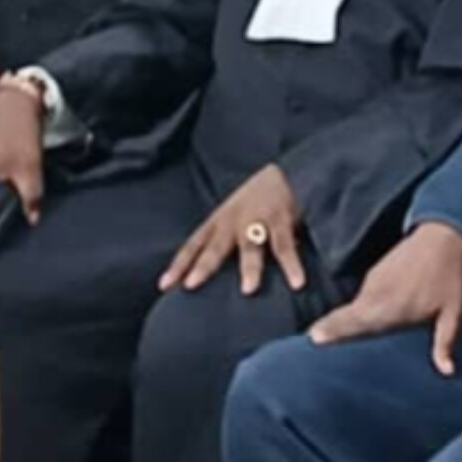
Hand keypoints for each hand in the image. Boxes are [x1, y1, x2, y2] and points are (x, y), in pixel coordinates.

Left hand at [159, 163, 303, 294]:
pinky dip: (292, 265)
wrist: (285, 172)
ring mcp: (257, 219)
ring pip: (251, 245)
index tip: (164, 286)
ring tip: (249, 289)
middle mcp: (233, 221)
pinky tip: (297, 283)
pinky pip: (286, 246)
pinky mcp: (282, 219)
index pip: (193, 245)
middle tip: (192, 284)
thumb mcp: (230, 217)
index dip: (179, 265)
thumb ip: (220, 243)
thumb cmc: (255, 201)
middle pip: (216, 246)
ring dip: (250, 267)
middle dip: (204, 265)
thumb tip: (204, 278)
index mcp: (217, 222)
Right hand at [309, 222, 461, 374]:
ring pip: (354, 307)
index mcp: (390, 307)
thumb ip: (446, 341)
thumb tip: (447, 372)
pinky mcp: (376, 273)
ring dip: (343, 321)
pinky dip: (357, 308)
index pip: (356, 322)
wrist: (444, 234)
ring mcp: (373, 281)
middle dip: (328, 330)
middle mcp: (375, 295)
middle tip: (311, 342)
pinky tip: (358, 319)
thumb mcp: (454, 311)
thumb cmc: (450, 277)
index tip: (312, 339)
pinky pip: (362, 296)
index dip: (333, 331)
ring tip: (326, 336)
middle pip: (346, 317)